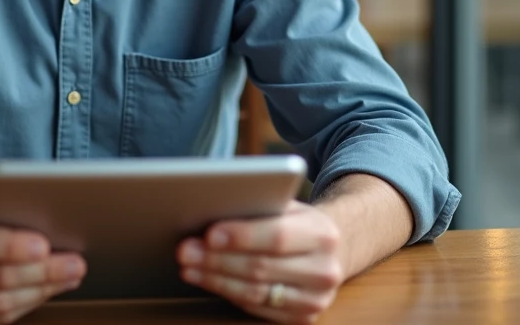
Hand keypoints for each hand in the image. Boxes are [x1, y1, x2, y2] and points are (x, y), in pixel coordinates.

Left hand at [177, 201, 343, 323]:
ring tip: (189, 267)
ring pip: (255, 292)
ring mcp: (315, 299)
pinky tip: (209, 281)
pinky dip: (229, 293)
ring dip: (216, 280)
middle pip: (260, 267)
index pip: (277, 236)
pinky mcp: (302, 318)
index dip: (241, 236)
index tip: (209, 234)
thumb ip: (261, 208)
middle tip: (186, 251)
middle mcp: (323, 270)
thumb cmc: (299, 224)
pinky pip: (256, 308)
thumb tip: (213, 210)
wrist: (333, 252)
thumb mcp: (289, 207)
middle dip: (217, 259)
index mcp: (322, 234)